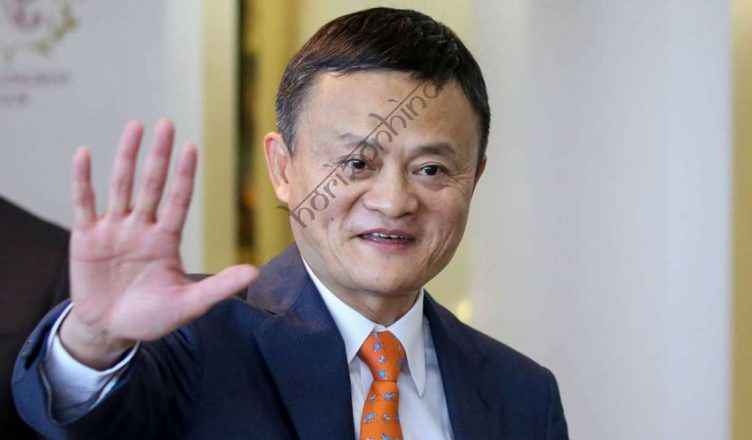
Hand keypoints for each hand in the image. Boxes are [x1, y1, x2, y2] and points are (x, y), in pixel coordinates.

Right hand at [60, 119, 257, 369]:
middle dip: (160, 156)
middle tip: (167, 124)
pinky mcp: (86, 238)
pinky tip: (84, 154)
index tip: (193, 147)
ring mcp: (114, 230)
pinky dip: (83, 179)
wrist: (110, 332)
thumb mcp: (188, 305)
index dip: (185, 175)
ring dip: (127, 156)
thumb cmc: (151, 317)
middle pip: (152, 184)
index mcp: (166, 240)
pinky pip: (84, 203)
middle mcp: (141, 228)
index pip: (178, 200)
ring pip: (121, 186)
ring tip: (135, 126)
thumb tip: (255, 272)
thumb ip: (219, 287)